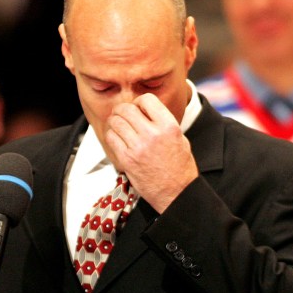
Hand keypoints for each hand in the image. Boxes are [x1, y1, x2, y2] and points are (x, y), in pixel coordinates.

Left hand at [105, 93, 197, 212]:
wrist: (177, 193)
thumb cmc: (180, 168)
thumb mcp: (180, 139)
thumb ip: (163, 123)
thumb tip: (146, 111)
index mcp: (169, 126)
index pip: (147, 99)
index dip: (139, 102)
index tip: (138, 108)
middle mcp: (153, 134)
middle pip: (127, 109)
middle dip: (122, 110)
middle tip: (122, 115)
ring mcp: (138, 147)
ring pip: (116, 122)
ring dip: (114, 122)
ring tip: (119, 126)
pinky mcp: (127, 160)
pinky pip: (111, 138)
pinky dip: (111, 135)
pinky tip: (117, 139)